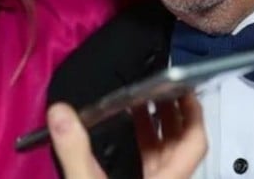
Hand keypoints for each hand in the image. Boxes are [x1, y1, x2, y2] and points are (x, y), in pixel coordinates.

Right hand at [49, 94, 205, 178]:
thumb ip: (75, 152)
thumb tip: (60, 110)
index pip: (194, 144)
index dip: (193, 114)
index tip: (183, 86)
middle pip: (178, 146)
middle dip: (169, 115)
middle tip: (153, 85)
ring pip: (163, 158)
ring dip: (153, 130)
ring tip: (135, 101)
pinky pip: (148, 169)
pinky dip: (141, 148)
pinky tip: (123, 135)